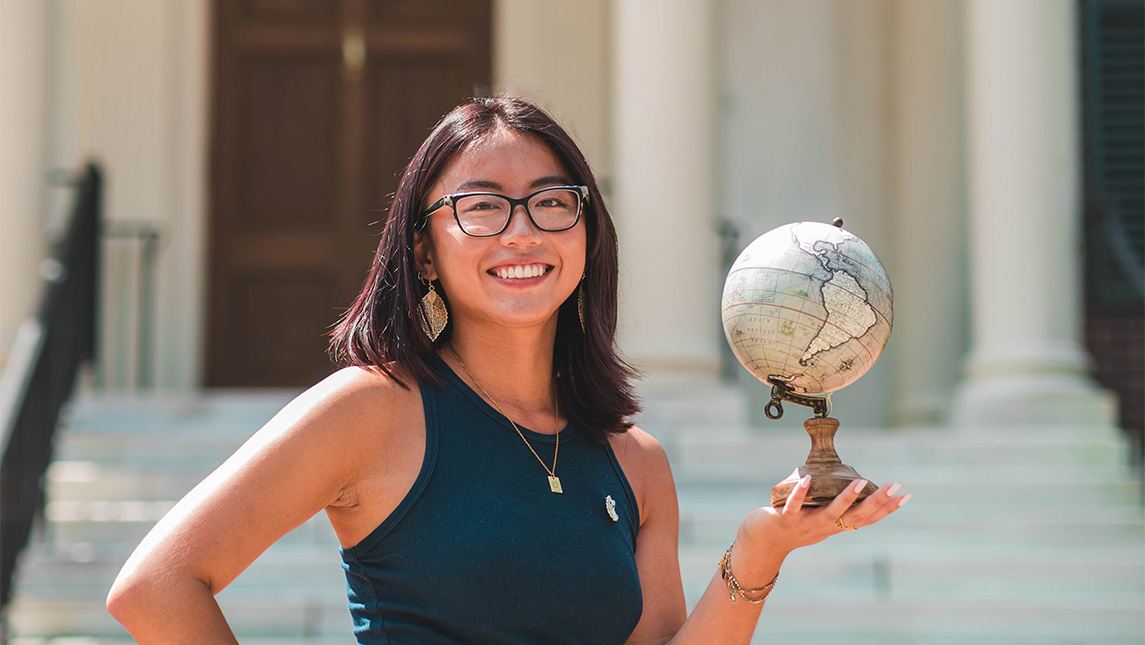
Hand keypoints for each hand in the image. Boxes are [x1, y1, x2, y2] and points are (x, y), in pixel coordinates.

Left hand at [736, 475, 910, 559]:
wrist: (763, 542)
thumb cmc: (792, 523)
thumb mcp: (818, 515)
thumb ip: (832, 502)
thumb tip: (847, 478)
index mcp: (835, 526)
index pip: (866, 519)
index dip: (886, 509)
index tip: (906, 496)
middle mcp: (825, 527)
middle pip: (856, 517)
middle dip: (877, 502)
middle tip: (895, 486)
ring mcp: (806, 525)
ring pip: (830, 513)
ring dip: (846, 499)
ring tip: (859, 482)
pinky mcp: (785, 520)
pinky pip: (794, 506)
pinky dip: (801, 493)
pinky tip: (807, 479)